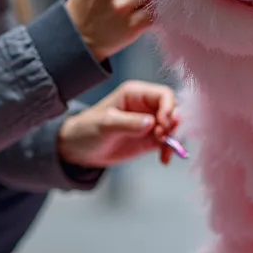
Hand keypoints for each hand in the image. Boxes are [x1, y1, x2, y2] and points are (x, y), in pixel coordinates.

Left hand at [57, 80, 181, 169]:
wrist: (78, 149)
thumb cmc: (87, 130)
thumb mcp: (105, 125)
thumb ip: (128, 123)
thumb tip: (151, 123)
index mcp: (136, 94)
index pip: (164, 95)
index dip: (169, 108)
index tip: (163, 125)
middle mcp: (146, 106)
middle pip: (173, 110)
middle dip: (173, 125)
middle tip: (162, 139)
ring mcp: (150, 123)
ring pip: (174, 127)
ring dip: (174, 139)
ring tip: (163, 152)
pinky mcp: (150, 139)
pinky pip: (167, 142)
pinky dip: (170, 150)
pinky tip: (164, 159)